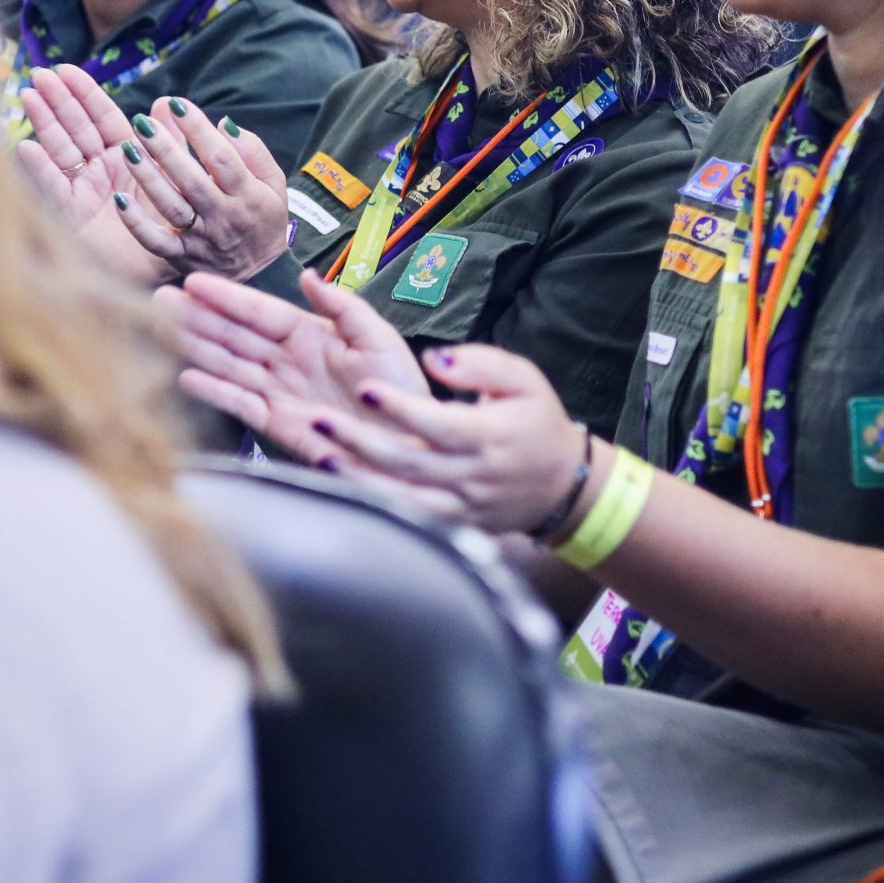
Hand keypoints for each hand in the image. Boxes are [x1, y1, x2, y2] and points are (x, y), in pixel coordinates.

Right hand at [13, 68, 170, 286]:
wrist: (162, 273)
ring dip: (45, 123)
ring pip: (61, 150)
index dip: (83, 93)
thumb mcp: (173, 180)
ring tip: (29, 96)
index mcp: (126, 157)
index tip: (65, 69)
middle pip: (76, 128)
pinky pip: (55, 189)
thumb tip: (165, 103)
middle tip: (40, 73)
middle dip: (58, 100)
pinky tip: (26, 148)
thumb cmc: (169, 226)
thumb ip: (169, 143)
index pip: (102, 117)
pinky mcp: (72, 216)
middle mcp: (100, 170)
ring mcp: (83, 190)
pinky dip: (41, 170)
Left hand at [117, 96, 293, 278]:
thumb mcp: (273, 182)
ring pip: (171, 207)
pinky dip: (136, 223)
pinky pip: (156, 242)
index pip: (222, 157)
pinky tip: (120, 199)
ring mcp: (201, 239)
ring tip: (128, 149)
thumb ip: (253, 151)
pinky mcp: (182, 257)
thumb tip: (223, 123)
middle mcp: (223, 216)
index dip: (198, 129)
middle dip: (166, 149)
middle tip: (143, 122)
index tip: (177, 104)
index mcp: (247, 194)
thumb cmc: (264, 216)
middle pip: (192, 180)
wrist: (263, 274)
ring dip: (148, 178)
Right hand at [158, 270, 428, 462]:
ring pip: (230, 363)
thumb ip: (343, 306)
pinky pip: (239, 403)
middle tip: (162, 298)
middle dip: (198, 316)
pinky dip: (214, 390)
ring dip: (196, 345)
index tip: (195, 281)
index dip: (228, 297)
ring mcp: (280, 391)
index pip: (261, 311)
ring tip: (162, 325)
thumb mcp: (378, 338)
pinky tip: (188, 374)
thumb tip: (308, 276)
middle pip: (236, 335)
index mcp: (311, 334)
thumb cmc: (401, 390)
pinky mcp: (278, 424)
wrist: (410, 444)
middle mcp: (289, 360)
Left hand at [299, 343, 587, 534]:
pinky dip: (375, 504)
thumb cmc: (539, 422)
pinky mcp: (454, 524)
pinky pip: (409, 517)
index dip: (400, 408)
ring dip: (357, 478)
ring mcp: (461, 505)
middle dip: (359, 441)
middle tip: (319, 418)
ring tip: (320, 456)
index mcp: (489, 436)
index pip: (437, 423)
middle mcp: (472, 474)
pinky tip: (344, 489)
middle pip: (408, 461)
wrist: (564, 485)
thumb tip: (434, 359)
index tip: (365, 388)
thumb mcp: (524, 379)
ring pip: (402, 496)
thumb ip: (481, 364)